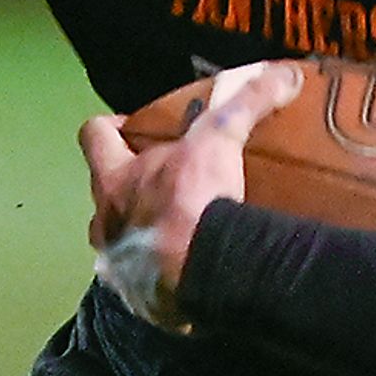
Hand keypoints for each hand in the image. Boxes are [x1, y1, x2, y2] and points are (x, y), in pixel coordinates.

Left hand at [77, 61, 300, 329]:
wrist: (203, 274)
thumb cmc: (194, 201)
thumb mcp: (219, 140)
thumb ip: (245, 103)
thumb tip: (283, 73)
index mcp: (113, 180)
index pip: (93, 138)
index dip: (108, 127)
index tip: (131, 126)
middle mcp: (105, 224)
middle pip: (103, 196)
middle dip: (128, 188)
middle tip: (163, 181)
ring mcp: (117, 267)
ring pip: (119, 243)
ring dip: (140, 235)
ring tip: (176, 230)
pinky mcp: (140, 301)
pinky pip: (144, 286)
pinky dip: (161, 277)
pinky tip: (188, 272)